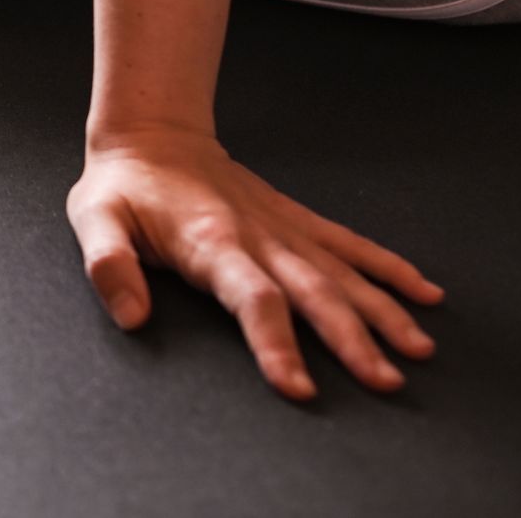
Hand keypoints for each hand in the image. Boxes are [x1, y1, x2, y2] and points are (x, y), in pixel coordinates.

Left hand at [68, 126, 443, 399]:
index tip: (298, 385)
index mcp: (211, 241)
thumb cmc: (123, 186)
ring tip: (419, 348)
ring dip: (383, 310)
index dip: (276, 342)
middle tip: (385, 381)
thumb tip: (132, 316)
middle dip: (352, 339)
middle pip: (313, 291)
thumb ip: (110, 266)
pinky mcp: (295, 219)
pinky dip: (389, 266)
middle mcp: (258, 235)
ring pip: (343, 272)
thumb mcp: (95, 220)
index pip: (252, 297)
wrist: (153, 135)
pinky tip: (425, 292)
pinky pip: (349, 243)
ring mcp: (282, 227)